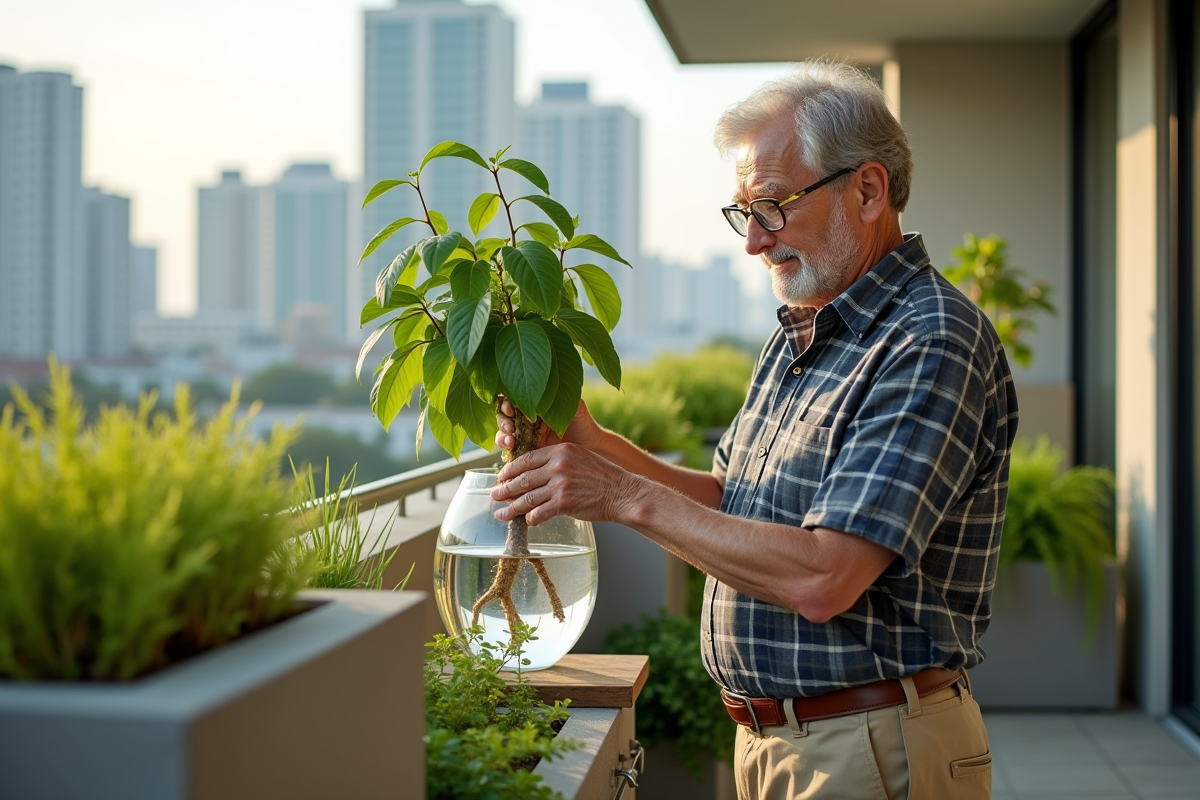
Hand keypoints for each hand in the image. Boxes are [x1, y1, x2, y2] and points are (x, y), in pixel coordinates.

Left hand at [490, 443, 638, 525]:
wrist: (623, 493)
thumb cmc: (603, 477)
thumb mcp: (580, 458)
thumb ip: (559, 462)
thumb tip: (536, 474)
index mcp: (560, 450)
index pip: (527, 459)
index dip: (510, 470)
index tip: (501, 477)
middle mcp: (557, 465)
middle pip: (522, 478)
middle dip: (505, 489)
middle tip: (494, 495)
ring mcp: (560, 484)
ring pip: (527, 498)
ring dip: (511, 508)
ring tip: (500, 513)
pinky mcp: (563, 503)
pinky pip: (539, 512)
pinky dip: (530, 518)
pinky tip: (526, 521)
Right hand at [494, 397, 602, 451]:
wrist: (591, 448)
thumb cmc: (583, 423)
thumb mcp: (572, 405)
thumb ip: (557, 396)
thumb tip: (538, 388)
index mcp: (534, 403)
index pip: (511, 398)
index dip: (506, 401)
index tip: (511, 408)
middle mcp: (526, 418)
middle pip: (503, 416)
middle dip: (502, 420)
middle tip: (510, 427)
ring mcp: (525, 436)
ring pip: (503, 434)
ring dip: (502, 436)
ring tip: (511, 441)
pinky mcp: (527, 453)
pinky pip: (510, 451)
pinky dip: (507, 450)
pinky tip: (512, 450)